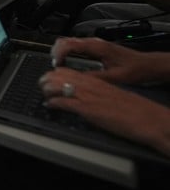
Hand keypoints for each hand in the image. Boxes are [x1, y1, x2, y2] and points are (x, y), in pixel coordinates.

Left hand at [39, 67, 169, 156]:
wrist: (146, 119)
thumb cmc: (134, 110)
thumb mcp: (112, 95)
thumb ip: (97, 93)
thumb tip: (86, 96)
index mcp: (96, 80)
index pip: (68, 71)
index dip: (55, 74)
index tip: (50, 79)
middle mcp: (89, 84)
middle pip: (58, 75)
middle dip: (46, 80)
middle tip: (43, 86)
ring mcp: (86, 95)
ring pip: (56, 86)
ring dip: (46, 90)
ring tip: (44, 95)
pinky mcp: (86, 108)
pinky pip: (62, 103)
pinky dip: (53, 104)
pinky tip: (50, 106)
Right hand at [51, 37, 155, 84]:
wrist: (146, 64)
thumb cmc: (133, 69)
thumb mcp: (113, 77)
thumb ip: (94, 77)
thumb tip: (75, 81)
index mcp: (97, 47)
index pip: (70, 45)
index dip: (59, 54)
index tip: (55, 65)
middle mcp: (94, 42)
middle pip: (66, 40)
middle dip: (55, 52)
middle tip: (53, 66)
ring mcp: (94, 43)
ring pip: (69, 41)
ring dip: (59, 51)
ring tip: (57, 65)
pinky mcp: (95, 47)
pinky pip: (75, 45)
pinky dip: (66, 51)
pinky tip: (66, 61)